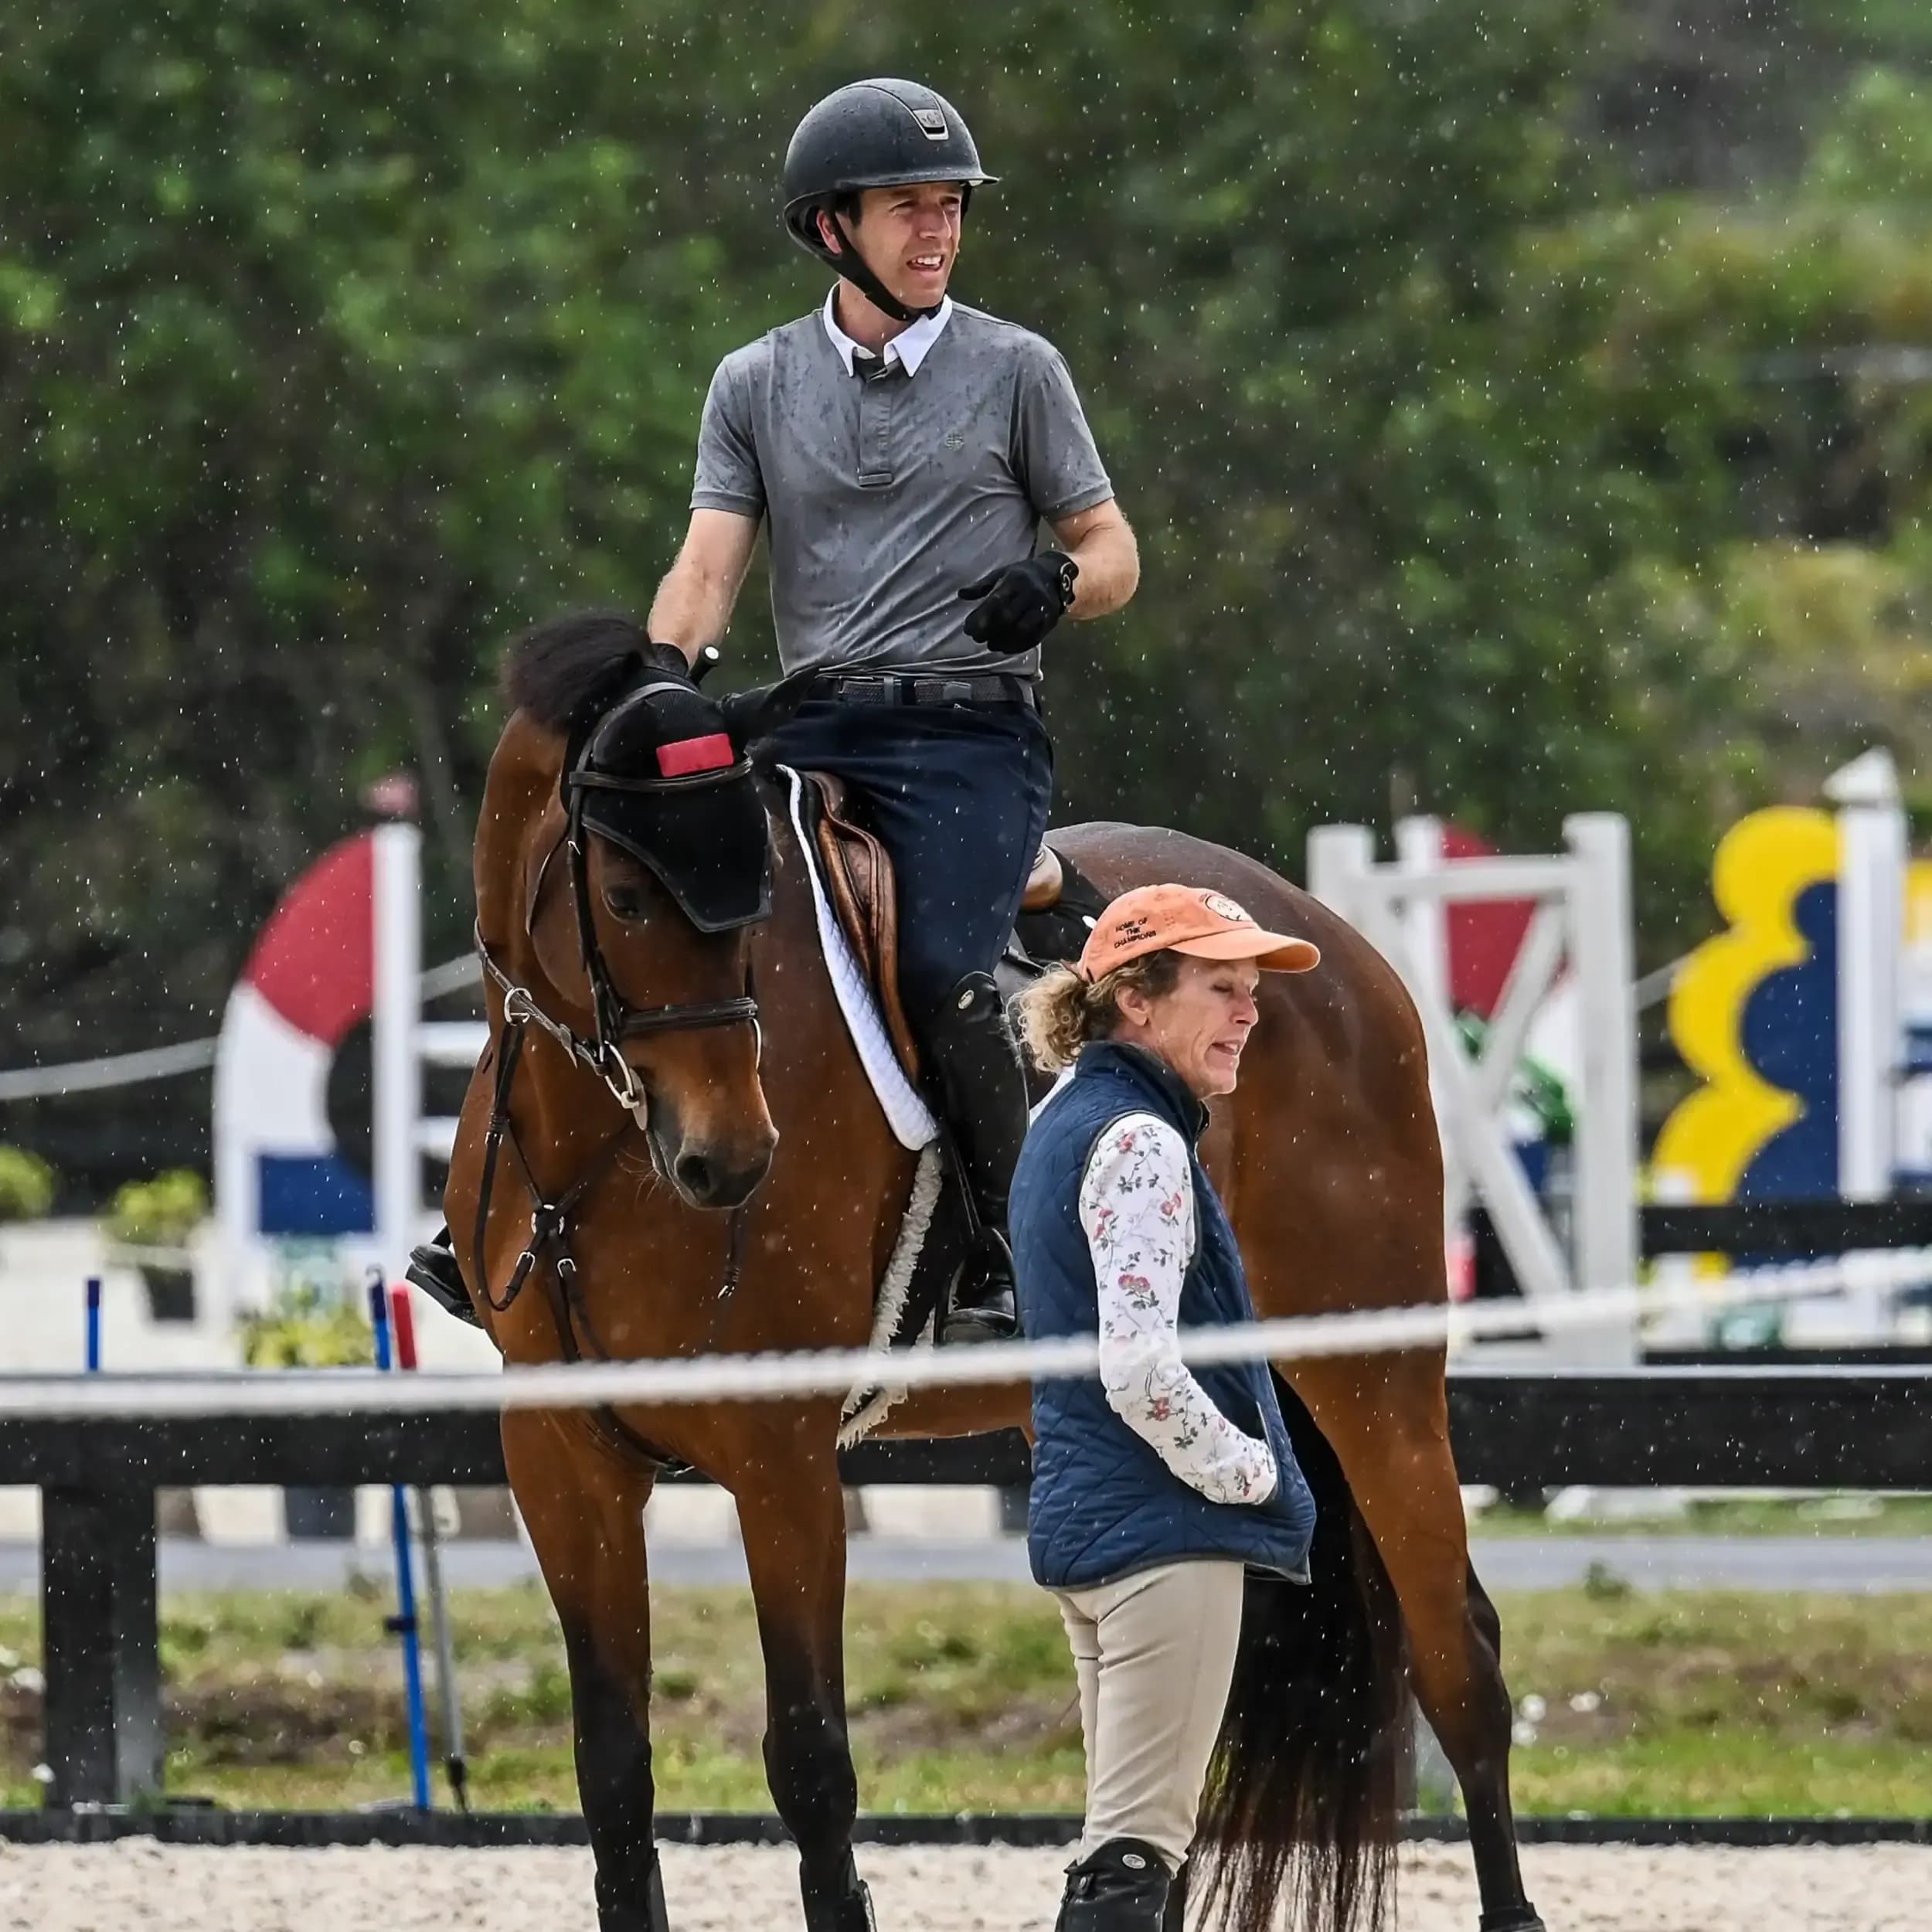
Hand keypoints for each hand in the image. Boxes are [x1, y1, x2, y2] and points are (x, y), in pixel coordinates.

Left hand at [957, 551, 1078, 653]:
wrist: (1055, 577)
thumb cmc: (1021, 576)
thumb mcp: (1001, 573)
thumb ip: (981, 586)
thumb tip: (961, 594)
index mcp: (1015, 581)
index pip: (997, 601)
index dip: (982, 617)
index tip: (968, 628)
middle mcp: (1030, 594)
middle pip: (1008, 617)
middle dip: (990, 630)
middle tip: (976, 638)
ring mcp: (1041, 609)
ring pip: (1022, 630)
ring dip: (1004, 641)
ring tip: (991, 644)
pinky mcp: (1049, 622)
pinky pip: (1033, 638)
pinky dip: (1017, 646)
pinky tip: (1004, 648)